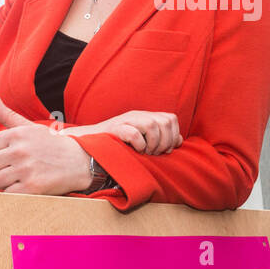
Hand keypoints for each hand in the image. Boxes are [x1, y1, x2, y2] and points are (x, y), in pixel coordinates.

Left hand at [0, 96, 91, 194]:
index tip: (10, 156)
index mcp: (17, 134)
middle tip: (15, 169)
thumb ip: (8, 115)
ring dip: (6, 182)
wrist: (81, 161)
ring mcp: (26, 169)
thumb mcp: (31, 127)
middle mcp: (19, 150)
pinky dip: (15, 193)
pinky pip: (8, 194)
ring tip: (22, 177)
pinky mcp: (32, 187)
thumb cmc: (52, 144)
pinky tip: (27, 187)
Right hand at [65, 110, 182, 154]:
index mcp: (145, 116)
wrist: (90, 144)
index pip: (171, 118)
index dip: (174, 135)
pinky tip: (137, 151)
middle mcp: (137, 115)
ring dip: (153, 144)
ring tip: (147, 153)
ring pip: (152, 125)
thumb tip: (179, 141)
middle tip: (156, 153)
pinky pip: (135, 134)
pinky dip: (140, 145)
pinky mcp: (115, 129)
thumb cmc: (118, 145)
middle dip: (165, 141)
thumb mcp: (143, 140)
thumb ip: (160, 138)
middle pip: (165, 121)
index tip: (167, 149)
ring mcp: (126, 120)